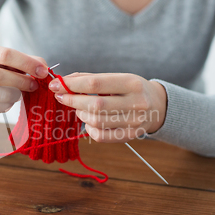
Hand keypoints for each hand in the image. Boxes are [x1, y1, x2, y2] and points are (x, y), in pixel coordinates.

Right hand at [0, 44, 47, 113]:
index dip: (26, 63)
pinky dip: (7, 105)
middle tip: (34, 86)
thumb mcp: (12, 60)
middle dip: (21, 82)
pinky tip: (9, 100)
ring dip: (15, 95)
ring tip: (21, 93)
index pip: (5, 54)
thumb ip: (29, 61)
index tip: (42, 71)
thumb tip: (44, 69)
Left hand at [48, 73, 166, 142]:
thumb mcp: (117, 78)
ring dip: (81, 114)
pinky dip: (89, 128)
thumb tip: (63, 82)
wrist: (158, 106)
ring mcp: (134, 121)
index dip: (72, 85)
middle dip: (72, 101)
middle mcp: (136, 102)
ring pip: (96, 121)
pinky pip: (101, 136)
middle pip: (95, 105)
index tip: (56, 85)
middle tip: (61, 97)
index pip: (95, 84)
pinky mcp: (130, 136)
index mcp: (132, 83)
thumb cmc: (131, 89)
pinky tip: (88, 121)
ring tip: (79, 108)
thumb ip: (91, 79)